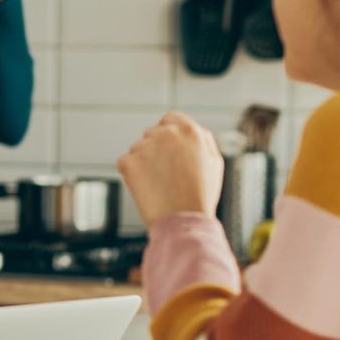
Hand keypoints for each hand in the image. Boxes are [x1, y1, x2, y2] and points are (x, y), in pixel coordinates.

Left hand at [115, 112, 224, 227]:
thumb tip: (193, 130)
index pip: (170, 118)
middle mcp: (166, 133)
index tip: (167, 148)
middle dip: (155, 149)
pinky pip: (125, 163)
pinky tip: (146, 188)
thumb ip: (203, 141)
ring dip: (143, 162)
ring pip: (138, 149)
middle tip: (164, 174)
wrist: (183, 221)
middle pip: (152, 133)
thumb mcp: (214, 163)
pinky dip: (131, 174)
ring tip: (158, 185)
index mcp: (190, 130)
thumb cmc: (200, 196)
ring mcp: (145, 146)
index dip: (168, 133)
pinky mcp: (129, 161)